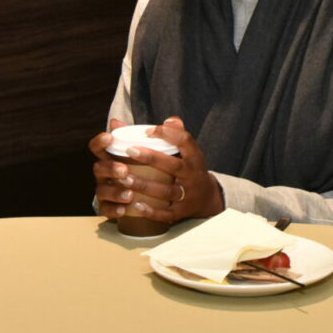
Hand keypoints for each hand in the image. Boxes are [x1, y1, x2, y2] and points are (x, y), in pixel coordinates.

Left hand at [92, 117, 222, 226]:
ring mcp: (187, 195)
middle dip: (151, 158)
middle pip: (172, 166)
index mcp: (194, 157)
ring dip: (145, 185)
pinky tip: (136, 205)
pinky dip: (152, 211)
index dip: (168, 134)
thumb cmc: (191, 169)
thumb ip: (177, 134)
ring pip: (166, 191)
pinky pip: (166, 213)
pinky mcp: (181, 212)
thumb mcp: (190, 152)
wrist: (207, 198)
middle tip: (130, 150)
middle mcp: (192, 175)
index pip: (185, 141)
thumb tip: (168, 120)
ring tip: (124, 178)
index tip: (148, 131)